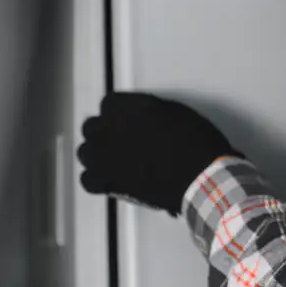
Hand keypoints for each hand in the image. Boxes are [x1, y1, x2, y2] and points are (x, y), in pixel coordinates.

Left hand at [78, 91, 235, 214]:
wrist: (200, 176)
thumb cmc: (195, 144)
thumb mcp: (174, 112)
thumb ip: (148, 112)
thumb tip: (141, 120)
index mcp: (127, 106)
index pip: (108, 104)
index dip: (118, 115)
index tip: (125, 123)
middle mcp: (109, 127)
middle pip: (92, 127)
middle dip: (103, 134)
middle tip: (120, 142)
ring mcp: (104, 155)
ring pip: (85, 152)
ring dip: (97, 155)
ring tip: (113, 162)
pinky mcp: (106, 182)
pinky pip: (87, 179)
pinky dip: (97, 180)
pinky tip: (109, 180)